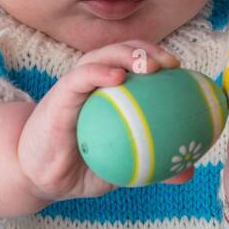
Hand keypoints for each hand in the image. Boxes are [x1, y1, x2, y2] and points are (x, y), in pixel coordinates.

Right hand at [17, 38, 190, 204]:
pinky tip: (118, 77)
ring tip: (149, 65)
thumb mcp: (123, 169)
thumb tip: (188, 173)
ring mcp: (74, 86)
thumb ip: (153, 167)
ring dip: (126, 54)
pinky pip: (80, 77)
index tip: (182, 72)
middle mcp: (92, 83)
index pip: (136, 64)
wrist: (40, 178)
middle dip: (148, 50)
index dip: (160, 60)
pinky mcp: (58, 96)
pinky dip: (99, 72)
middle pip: (121, 51)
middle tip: (171, 64)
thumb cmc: (82, 167)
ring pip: (101, 56)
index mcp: (109, 94)